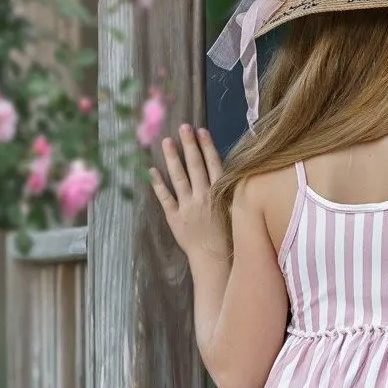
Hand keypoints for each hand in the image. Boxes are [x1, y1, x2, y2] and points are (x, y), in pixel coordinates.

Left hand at [149, 124, 226, 261]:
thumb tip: (227, 173)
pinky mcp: (175, 218)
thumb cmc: (229, 239)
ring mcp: (187, 207)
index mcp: (219, 195)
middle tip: (183, 126)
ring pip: (179, 178)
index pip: (213, 165)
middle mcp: (203, 197)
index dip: (207, 147)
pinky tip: (152, 170)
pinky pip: (165, 198)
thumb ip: (230, 193)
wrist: (214, 260)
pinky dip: (158, 184)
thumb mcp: (235, 213)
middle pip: (195, 166)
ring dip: (172, 158)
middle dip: (189, 145)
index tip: (201, 130)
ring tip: (166, 141)